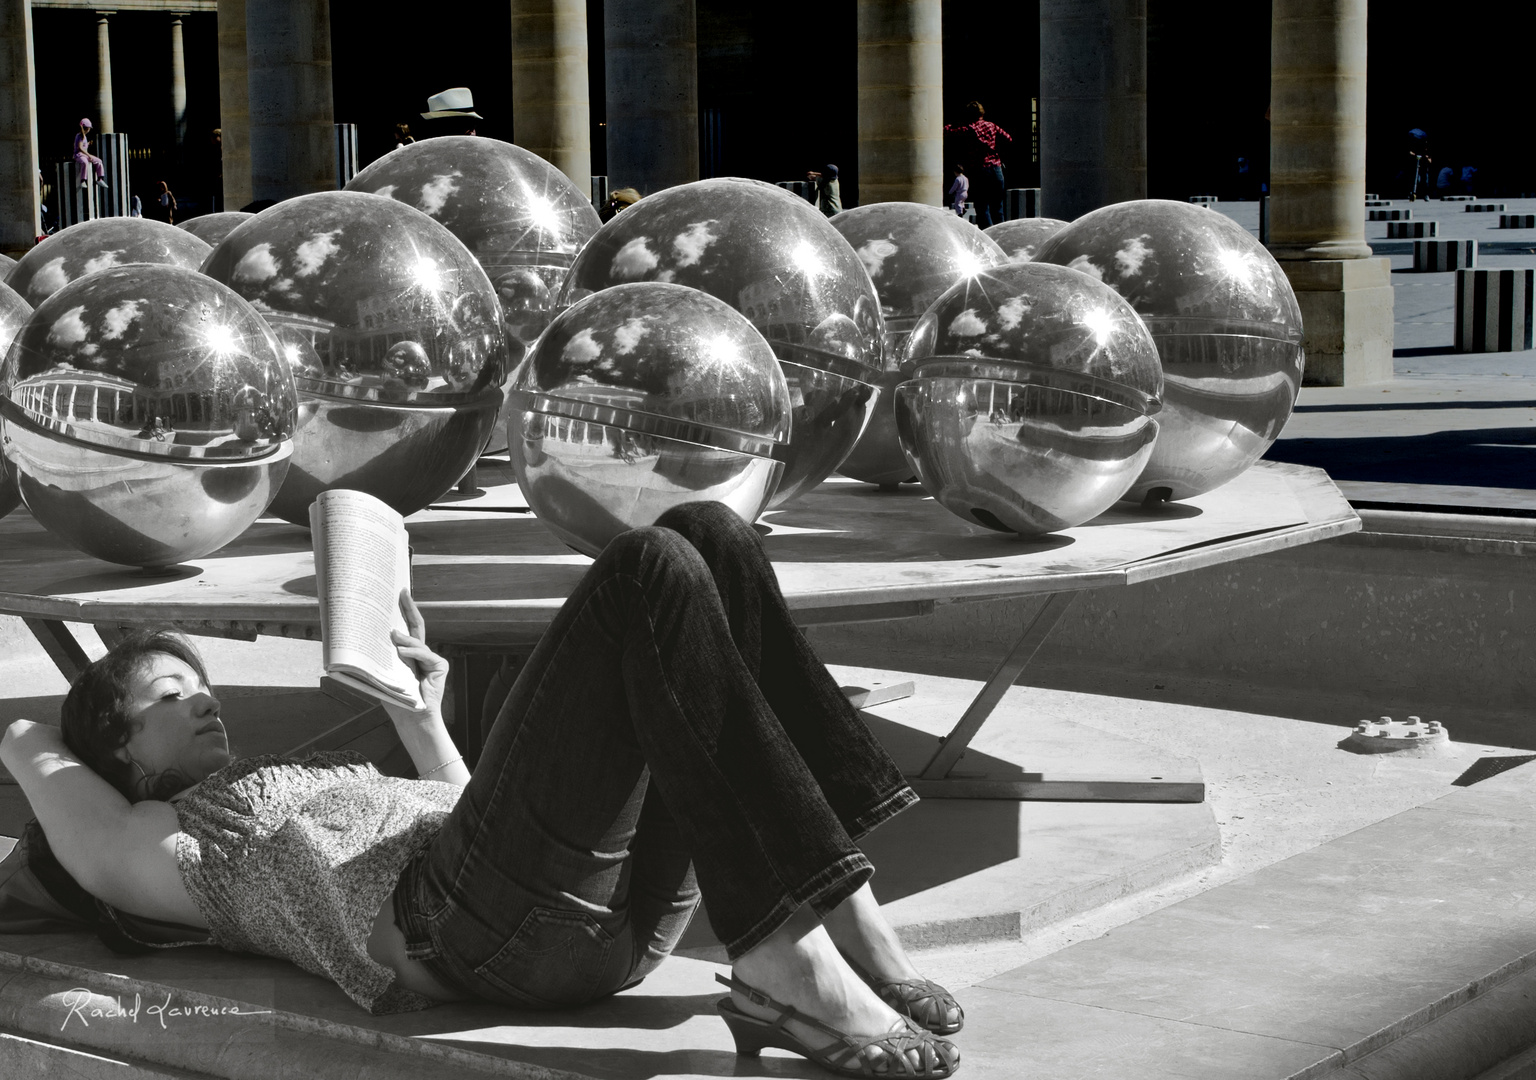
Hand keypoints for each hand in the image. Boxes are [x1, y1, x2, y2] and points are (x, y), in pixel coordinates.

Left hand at [384, 589, 447, 723]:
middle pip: (416, 626)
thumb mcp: (383, 675)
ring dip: (403, 638)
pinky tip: (402, 653)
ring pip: (417, 643)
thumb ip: (379, 659)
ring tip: (392, 635)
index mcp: (408, 654)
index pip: (406, 629)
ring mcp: (433, 659)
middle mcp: (422, 654)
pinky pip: (425, 655)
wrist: (412, 720)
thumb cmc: (396, 700)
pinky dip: (413, 653)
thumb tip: (363, 641)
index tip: (397, 594)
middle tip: (402, 592)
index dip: (403, 611)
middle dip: (409, 608)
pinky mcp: (440, 666)